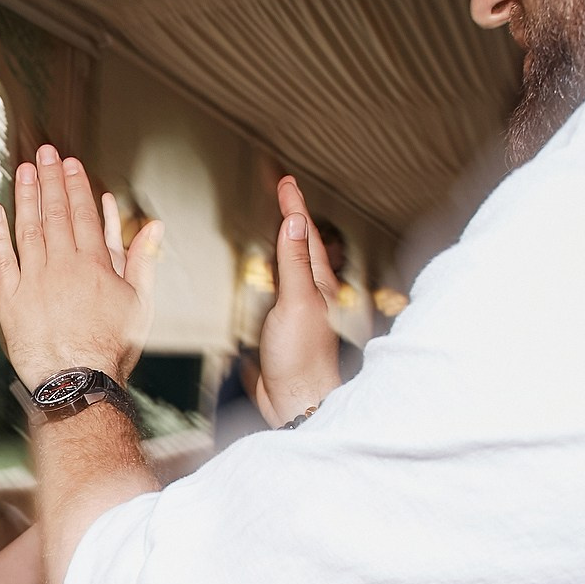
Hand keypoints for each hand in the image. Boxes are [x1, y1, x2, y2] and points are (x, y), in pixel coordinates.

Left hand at [0, 145, 163, 389]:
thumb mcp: (139, 303)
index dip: (76, 186)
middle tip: (44, 153)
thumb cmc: (112, 348)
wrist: (78, 382)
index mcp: (94, 264)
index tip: (70, 164)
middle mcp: (62, 265)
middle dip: (50, 180)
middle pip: (56, 214)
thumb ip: (143, 260)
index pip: (84, 214)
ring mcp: (35, 281)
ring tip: (23, 170)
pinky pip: (3, 259)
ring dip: (26, 197)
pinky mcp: (12, 300)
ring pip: (29, 229)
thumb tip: (154, 226)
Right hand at [255, 175, 342, 424]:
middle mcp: (310, 293)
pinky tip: (266, 275)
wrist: (294, 402)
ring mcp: (296, 310)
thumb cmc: (302, 357)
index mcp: (318, 282)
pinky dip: (270, 274)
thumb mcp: (298, 301)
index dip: (294, 205)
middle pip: (300, 246)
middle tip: (281, 193)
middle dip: (290, 218)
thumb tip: (295, 220)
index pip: (305, 234)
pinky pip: (275, 291)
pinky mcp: (280, 328)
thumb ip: (295, 261)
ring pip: (289, 268)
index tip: (285, 181)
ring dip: (282, 244)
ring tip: (277, 224)